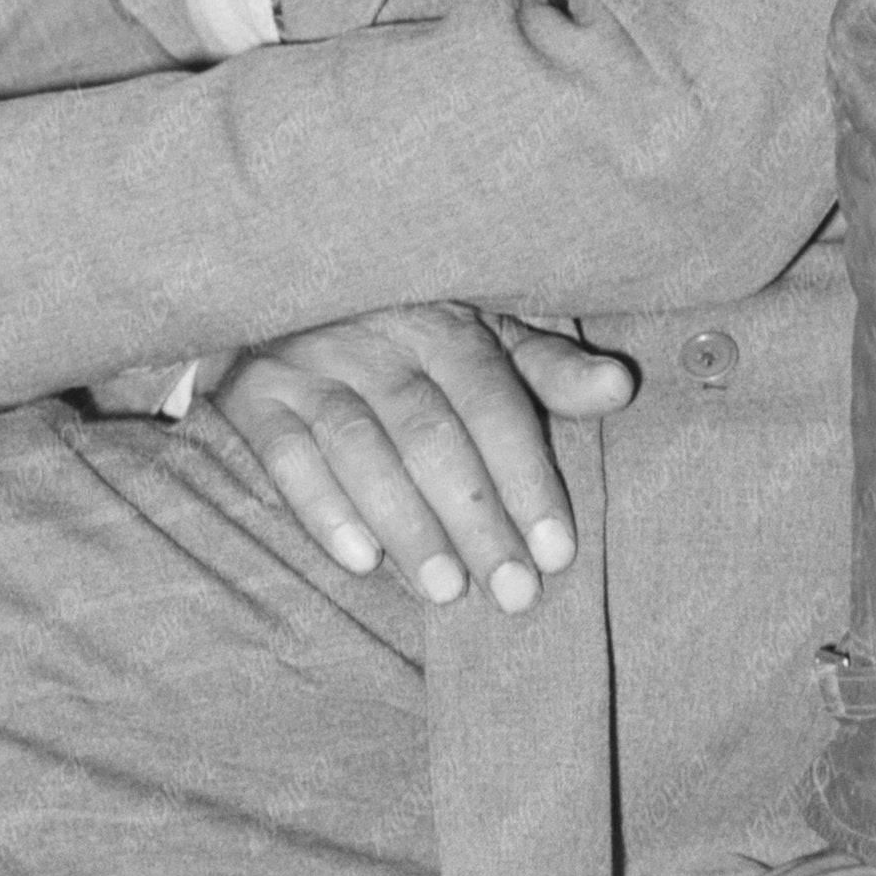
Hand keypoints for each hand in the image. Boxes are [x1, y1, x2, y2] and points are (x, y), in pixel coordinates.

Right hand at [196, 308, 634, 611]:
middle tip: (512, 593)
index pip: (494, 404)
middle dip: (477, 519)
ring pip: (362, 448)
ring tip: (447, 590)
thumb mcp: (488, 335)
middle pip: (432, 436)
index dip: (527, 479)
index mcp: (444, 324)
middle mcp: (377, 339)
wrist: (290, 282)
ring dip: (407, 523)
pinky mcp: (254, 395)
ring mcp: (310, 365)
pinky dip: (322, 507)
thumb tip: (621, 385)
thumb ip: (549, 370)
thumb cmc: (412, 333)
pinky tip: (361, 561)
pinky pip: (285, 454)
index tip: (556, 553)